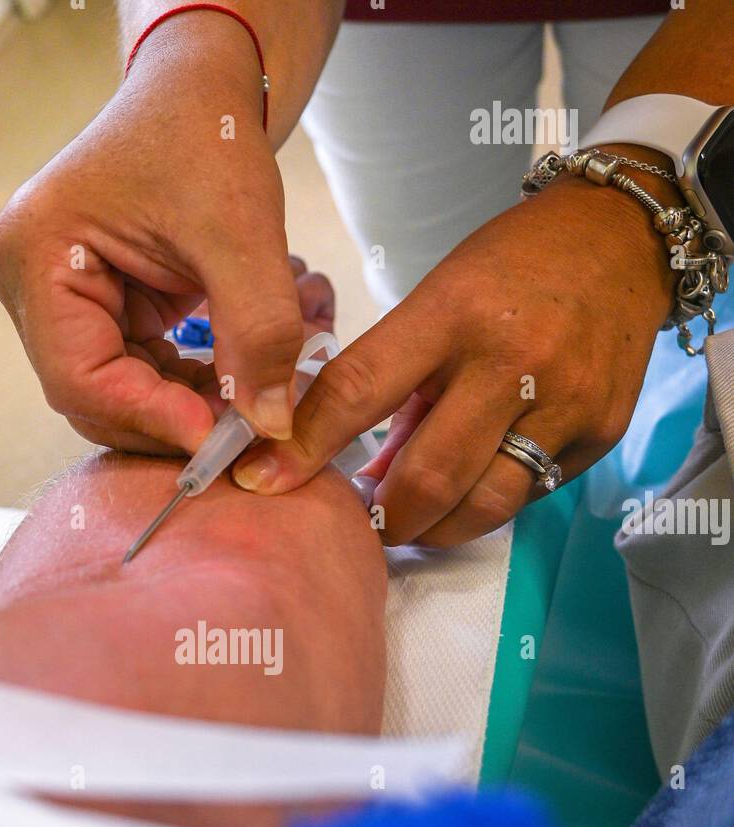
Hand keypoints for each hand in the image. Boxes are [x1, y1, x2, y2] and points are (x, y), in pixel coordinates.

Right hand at [0, 53, 305, 455]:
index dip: (148, 417)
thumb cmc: (204, 136)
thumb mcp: (241, 233)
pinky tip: (229, 388)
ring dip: (177, 411)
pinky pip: (131, 375)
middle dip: (164, 422)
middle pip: (88, 395)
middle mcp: (28, 283)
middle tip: (237, 439)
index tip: (216, 437)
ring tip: (243, 412)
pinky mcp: (94, 309)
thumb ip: (259, 331)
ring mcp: (57, 299)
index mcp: (35, 256)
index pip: (77, 377)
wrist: (199, 92)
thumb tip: (268, 425)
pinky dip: (179, 391)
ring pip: (112, 394)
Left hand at [232, 167, 674, 545]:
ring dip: (435, 527)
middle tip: (366, 523)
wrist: (627, 237)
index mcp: (453, 312)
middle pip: (428, 476)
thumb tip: (365, 472)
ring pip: (483, 504)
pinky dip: (488, 502)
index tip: (261, 482)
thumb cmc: (514, 267)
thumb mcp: (440, 299)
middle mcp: (512, 359)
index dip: (304, 448)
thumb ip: (397, 385)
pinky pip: (530, 495)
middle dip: (385, 517)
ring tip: (414, 520)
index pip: (360, 391)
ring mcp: (565, 402)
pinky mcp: (601, 433)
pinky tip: (472, 489)